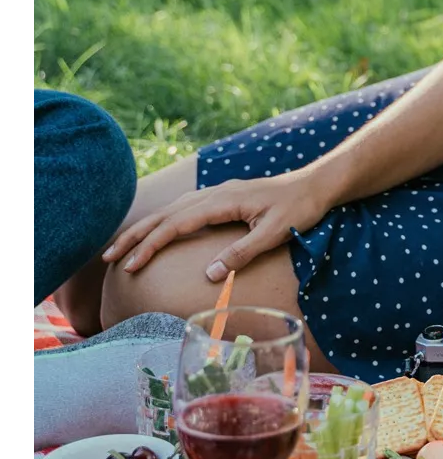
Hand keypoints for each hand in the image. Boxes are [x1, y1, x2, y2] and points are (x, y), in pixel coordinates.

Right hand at [102, 171, 331, 280]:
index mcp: (224, 201)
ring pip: (173, 209)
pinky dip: (165, 220)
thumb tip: (208, 274)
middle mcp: (216, 193)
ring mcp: (220, 192)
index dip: (150, 245)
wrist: (318, 184)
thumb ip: (242, 252)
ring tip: (124, 248)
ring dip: (147, 228)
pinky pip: (186, 208)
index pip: (176, 224)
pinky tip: (159, 230)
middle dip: (135, 236)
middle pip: (166, 214)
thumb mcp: (275, 233)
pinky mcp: (226, 197)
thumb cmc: (300, 209)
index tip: (130, 266)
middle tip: (108, 259)